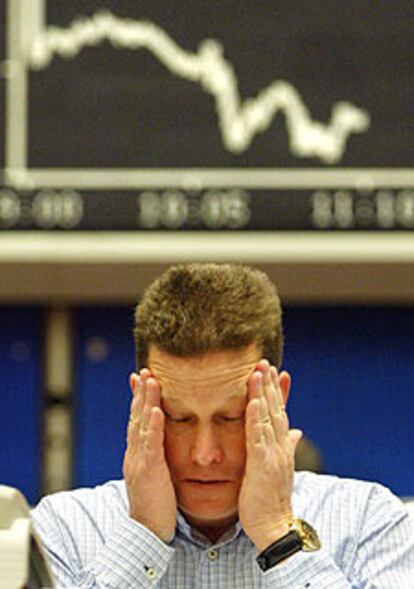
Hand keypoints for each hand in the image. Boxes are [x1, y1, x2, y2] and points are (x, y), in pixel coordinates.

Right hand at [123, 370, 176, 541]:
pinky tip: (157, 410)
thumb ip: (155, 456)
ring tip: (150, 380)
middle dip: (140, 392)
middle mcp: (134, 453)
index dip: (139, 398)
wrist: (146, 533)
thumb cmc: (155, 505)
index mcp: (137, 453)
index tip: (142, 378)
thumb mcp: (154, 474)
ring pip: (141, 425)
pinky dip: (153, 426)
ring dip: (145, 401)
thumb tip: (159, 442)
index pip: (137, 420)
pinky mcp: (149, 472)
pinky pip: (151, 445)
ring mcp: (139, 461)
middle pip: (136, 417)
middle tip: (145, 370)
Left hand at [238, 360, 301, 551]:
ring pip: (267, 418)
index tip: (269, 370)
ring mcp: (273, 455)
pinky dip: (255, 418)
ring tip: (257, 372)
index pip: (279, 411)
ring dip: (262, 393)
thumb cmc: (271, 499)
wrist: (275, 528)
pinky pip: (258, 438)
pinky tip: (251, 402)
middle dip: (268, 384)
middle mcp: (280, 446)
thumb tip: (296, 431)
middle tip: (262, 360)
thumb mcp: (278, 467)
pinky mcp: (262, 466)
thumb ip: (287, 446)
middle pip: (274, 408)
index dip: (274, 390)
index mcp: (281, 446)